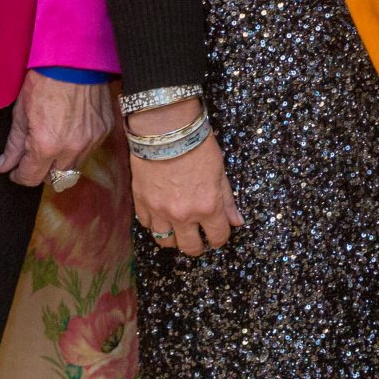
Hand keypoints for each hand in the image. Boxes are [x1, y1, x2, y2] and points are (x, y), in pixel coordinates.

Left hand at [0, 71, 114, 188]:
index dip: (19, 176)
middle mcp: (71, 149)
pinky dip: (77, 148)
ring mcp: (91, 141)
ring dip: (61, 162)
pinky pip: (89, 151)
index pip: (31, 178)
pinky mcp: (104, 131)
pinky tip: (70, 132)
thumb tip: (2, 167)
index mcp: (46, 145)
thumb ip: (13, 146)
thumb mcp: (21, 114)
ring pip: (73, 168)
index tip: (15, 169)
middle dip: (41, 171)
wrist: (75, 60)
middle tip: (33, 156)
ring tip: (53, 143)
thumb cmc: (44, 81)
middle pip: (54, 179)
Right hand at [129, 103, 241, 255]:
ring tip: (178, 229)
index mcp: (208, 207)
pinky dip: (155, 223)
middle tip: (198, 237)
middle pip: (190, 248)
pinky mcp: (141, 203)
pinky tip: (161, 214)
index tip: (218, 234)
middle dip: (198, 245)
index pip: (218, 237)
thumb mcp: (221, 172)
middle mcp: (184, 215)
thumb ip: (228, 200)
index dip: (220, 238)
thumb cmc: (198, 146)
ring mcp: (160, 211)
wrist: (166, 130)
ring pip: (166, 242)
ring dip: (174, 238)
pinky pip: (147, 225)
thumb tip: (237, 222)